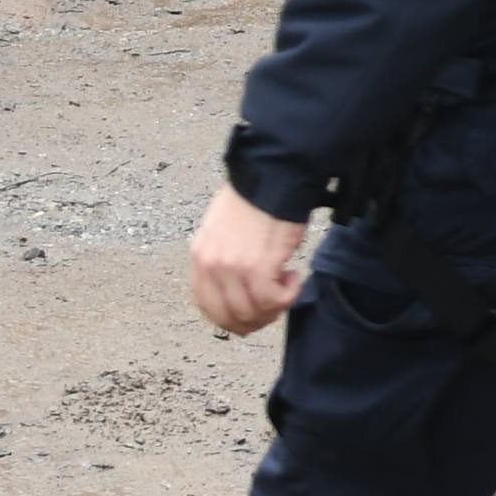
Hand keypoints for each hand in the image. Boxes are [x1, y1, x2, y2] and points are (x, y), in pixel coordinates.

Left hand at [187, 184, 306, 334]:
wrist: (273, 174)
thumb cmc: (254, 196)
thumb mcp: (222, 229)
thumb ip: (222, 258)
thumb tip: (235, 287)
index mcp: (200, 256)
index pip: (206, 305)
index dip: (230, 318)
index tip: (249, 316)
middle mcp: (211, 265)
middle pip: (228, 317)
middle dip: (254, 321)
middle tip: (274, 308)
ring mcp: (233, 268)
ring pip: (252, 313)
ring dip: (274, 307)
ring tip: (287, 285)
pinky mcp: (259, 266)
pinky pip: (272, 301)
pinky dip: (288, 296)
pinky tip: (295, 277)